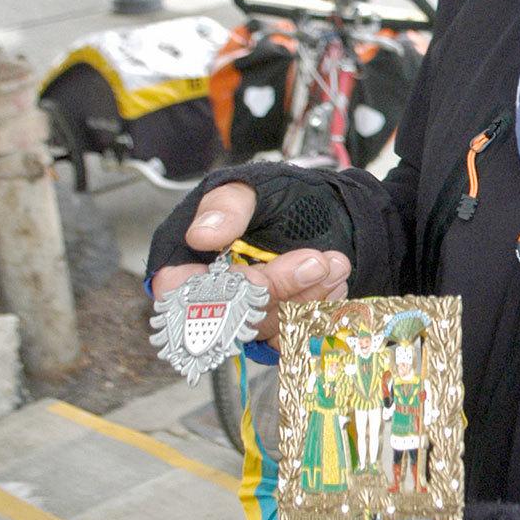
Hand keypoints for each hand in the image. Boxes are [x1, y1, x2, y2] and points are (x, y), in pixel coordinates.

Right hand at [150, 180, 349, 346]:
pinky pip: (292, 333)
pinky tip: (335, 283)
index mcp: (189, 261)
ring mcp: (248, 313)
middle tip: (316, 262)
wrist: (325, 207)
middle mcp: (214, 293)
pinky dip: (317, 310)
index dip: (214, 294)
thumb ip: (227, 206)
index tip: (256, 278)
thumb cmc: (277, 194)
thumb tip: (201, 235)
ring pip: (267, 324)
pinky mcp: (277, 325)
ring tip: (335, 264)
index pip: (183, 292)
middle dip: (278, 287)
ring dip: (306, 296)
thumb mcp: (250, 187)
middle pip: (233, 313)